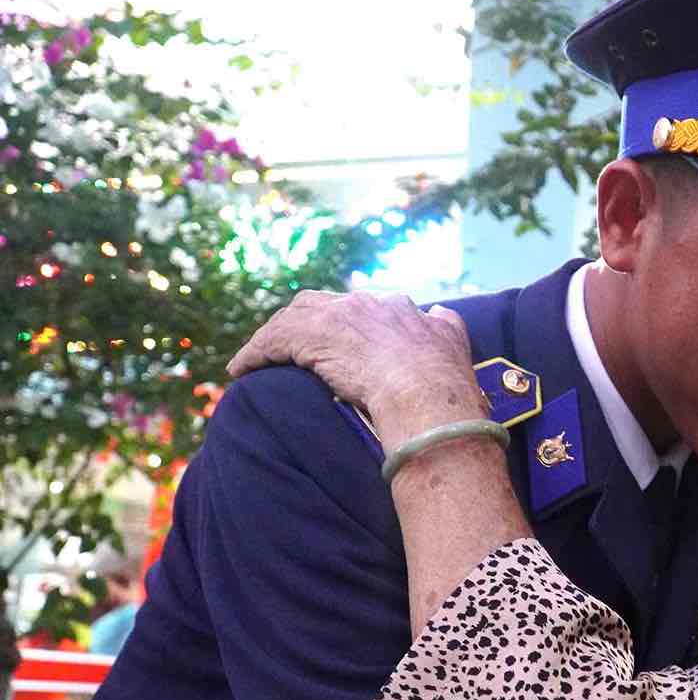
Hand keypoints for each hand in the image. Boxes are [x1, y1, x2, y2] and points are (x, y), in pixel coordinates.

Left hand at [227, 291, 485, 444]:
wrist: (429, 396)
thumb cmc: (444, 383)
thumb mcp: (454, 341)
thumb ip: (445, 323)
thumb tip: (438, 312)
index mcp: (397, 307)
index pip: (359, 308)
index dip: (343, 326)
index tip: (335, 346)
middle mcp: (365, 303)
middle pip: (319, 306)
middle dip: (302, 325)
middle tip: (289, 349)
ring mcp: (336, 316)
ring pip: (292, 320)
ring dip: (273, 340)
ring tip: (257, 360)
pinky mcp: (309, 335)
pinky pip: (271, 341)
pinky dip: (254, 353)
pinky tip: (241, 370)